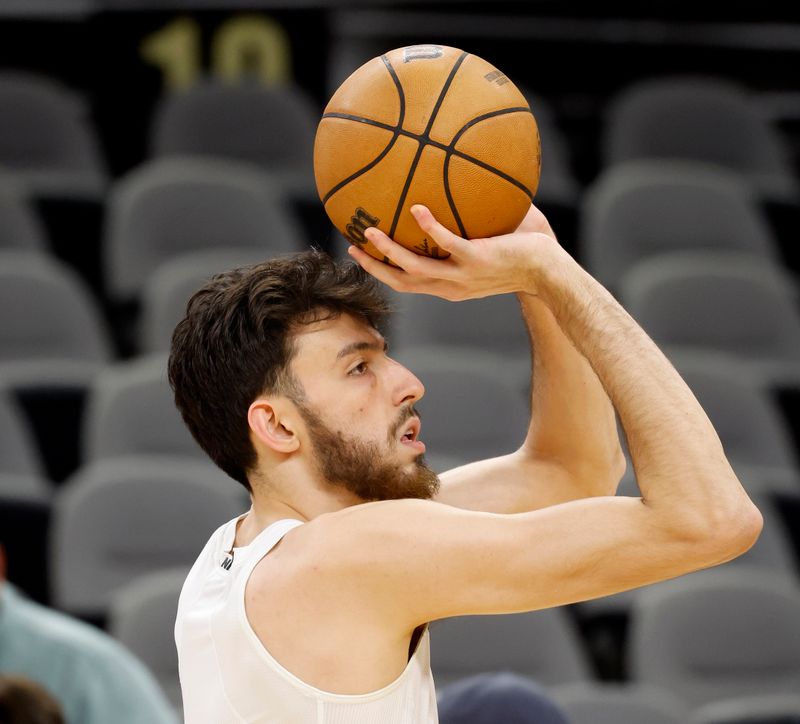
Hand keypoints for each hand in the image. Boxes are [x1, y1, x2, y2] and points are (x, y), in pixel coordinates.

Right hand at [347, 204, 563, 300]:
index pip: (408, 284)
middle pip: (401, 282)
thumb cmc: (521, 257)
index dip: (382, 273)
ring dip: (389, 251)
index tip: (363, 256)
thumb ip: (466, 233)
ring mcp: (463, 275)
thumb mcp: (487, 251)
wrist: (548, 271)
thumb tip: (454, 197)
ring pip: (415, 268)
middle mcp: (451, 287)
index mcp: (449, 287)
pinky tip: (416, 209)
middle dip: (374, 267)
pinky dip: (429, 228)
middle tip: (352, 247)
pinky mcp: (477, 260)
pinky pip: (446, 243)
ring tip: (370, 230)